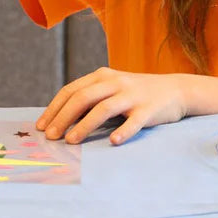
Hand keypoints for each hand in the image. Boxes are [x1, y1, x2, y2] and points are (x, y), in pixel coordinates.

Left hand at [36, 67, 188, 144]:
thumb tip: (60, 119)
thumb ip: (90, 98)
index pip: (71, 90)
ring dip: (85, 125)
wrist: (175, 90)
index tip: (41, 126)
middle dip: (63, 117)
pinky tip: (113, 142)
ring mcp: (132, 95)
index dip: (54, 108)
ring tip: (71, 141)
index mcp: (102, 75)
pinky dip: (123, 131)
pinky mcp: (149, 109)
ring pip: (103, 108)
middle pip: (83, 97)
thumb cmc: (136, 93)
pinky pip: (134, 121)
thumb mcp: (111, 88)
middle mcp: (115, 82)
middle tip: (51, 137)